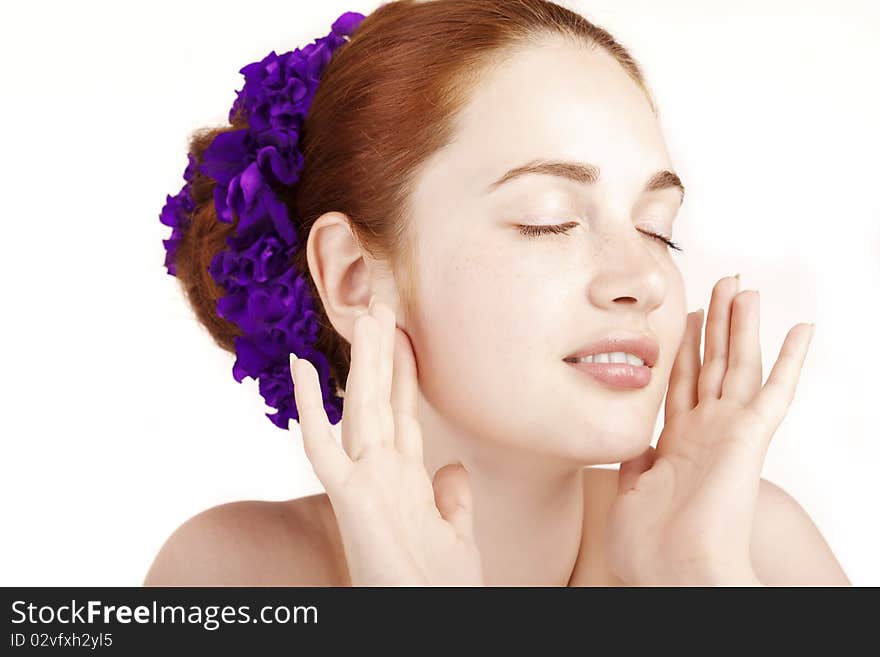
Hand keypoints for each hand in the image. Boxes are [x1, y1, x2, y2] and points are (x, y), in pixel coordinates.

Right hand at [289, 296, 483, 585]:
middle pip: (382, 401)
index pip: (404, 416)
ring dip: (362, 361)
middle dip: (383, 354)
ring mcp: (364, 482)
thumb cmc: (437, 589)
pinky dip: (311, 406)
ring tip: (365, 314)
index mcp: (407, 481)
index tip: (408, 339)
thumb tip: (453, 467)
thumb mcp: (455, 536)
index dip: (404, 376)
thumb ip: (451, 500)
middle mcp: (383, 474)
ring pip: (359, 408)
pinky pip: (324, 445)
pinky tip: (305, 366)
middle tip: (384, 305)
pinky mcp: (350, 498)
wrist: (428, 620)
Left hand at [605, 275, 813, 585]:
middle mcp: (706, 432)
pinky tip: (803, 327)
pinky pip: (777, 390)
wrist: (673, 574)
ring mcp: (730, 433)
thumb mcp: (629, 495)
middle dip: (715, 324)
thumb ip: (634, 464)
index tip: (687, 316)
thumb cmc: (648, 548)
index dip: (687, 349)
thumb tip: (633, 445)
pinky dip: (792, 358)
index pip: (683, 383)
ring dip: (743, 325)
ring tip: (744, 288)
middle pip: (713, 365)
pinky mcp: (751, 437)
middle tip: (721, 285)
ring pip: (740, 365)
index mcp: (676, 444)